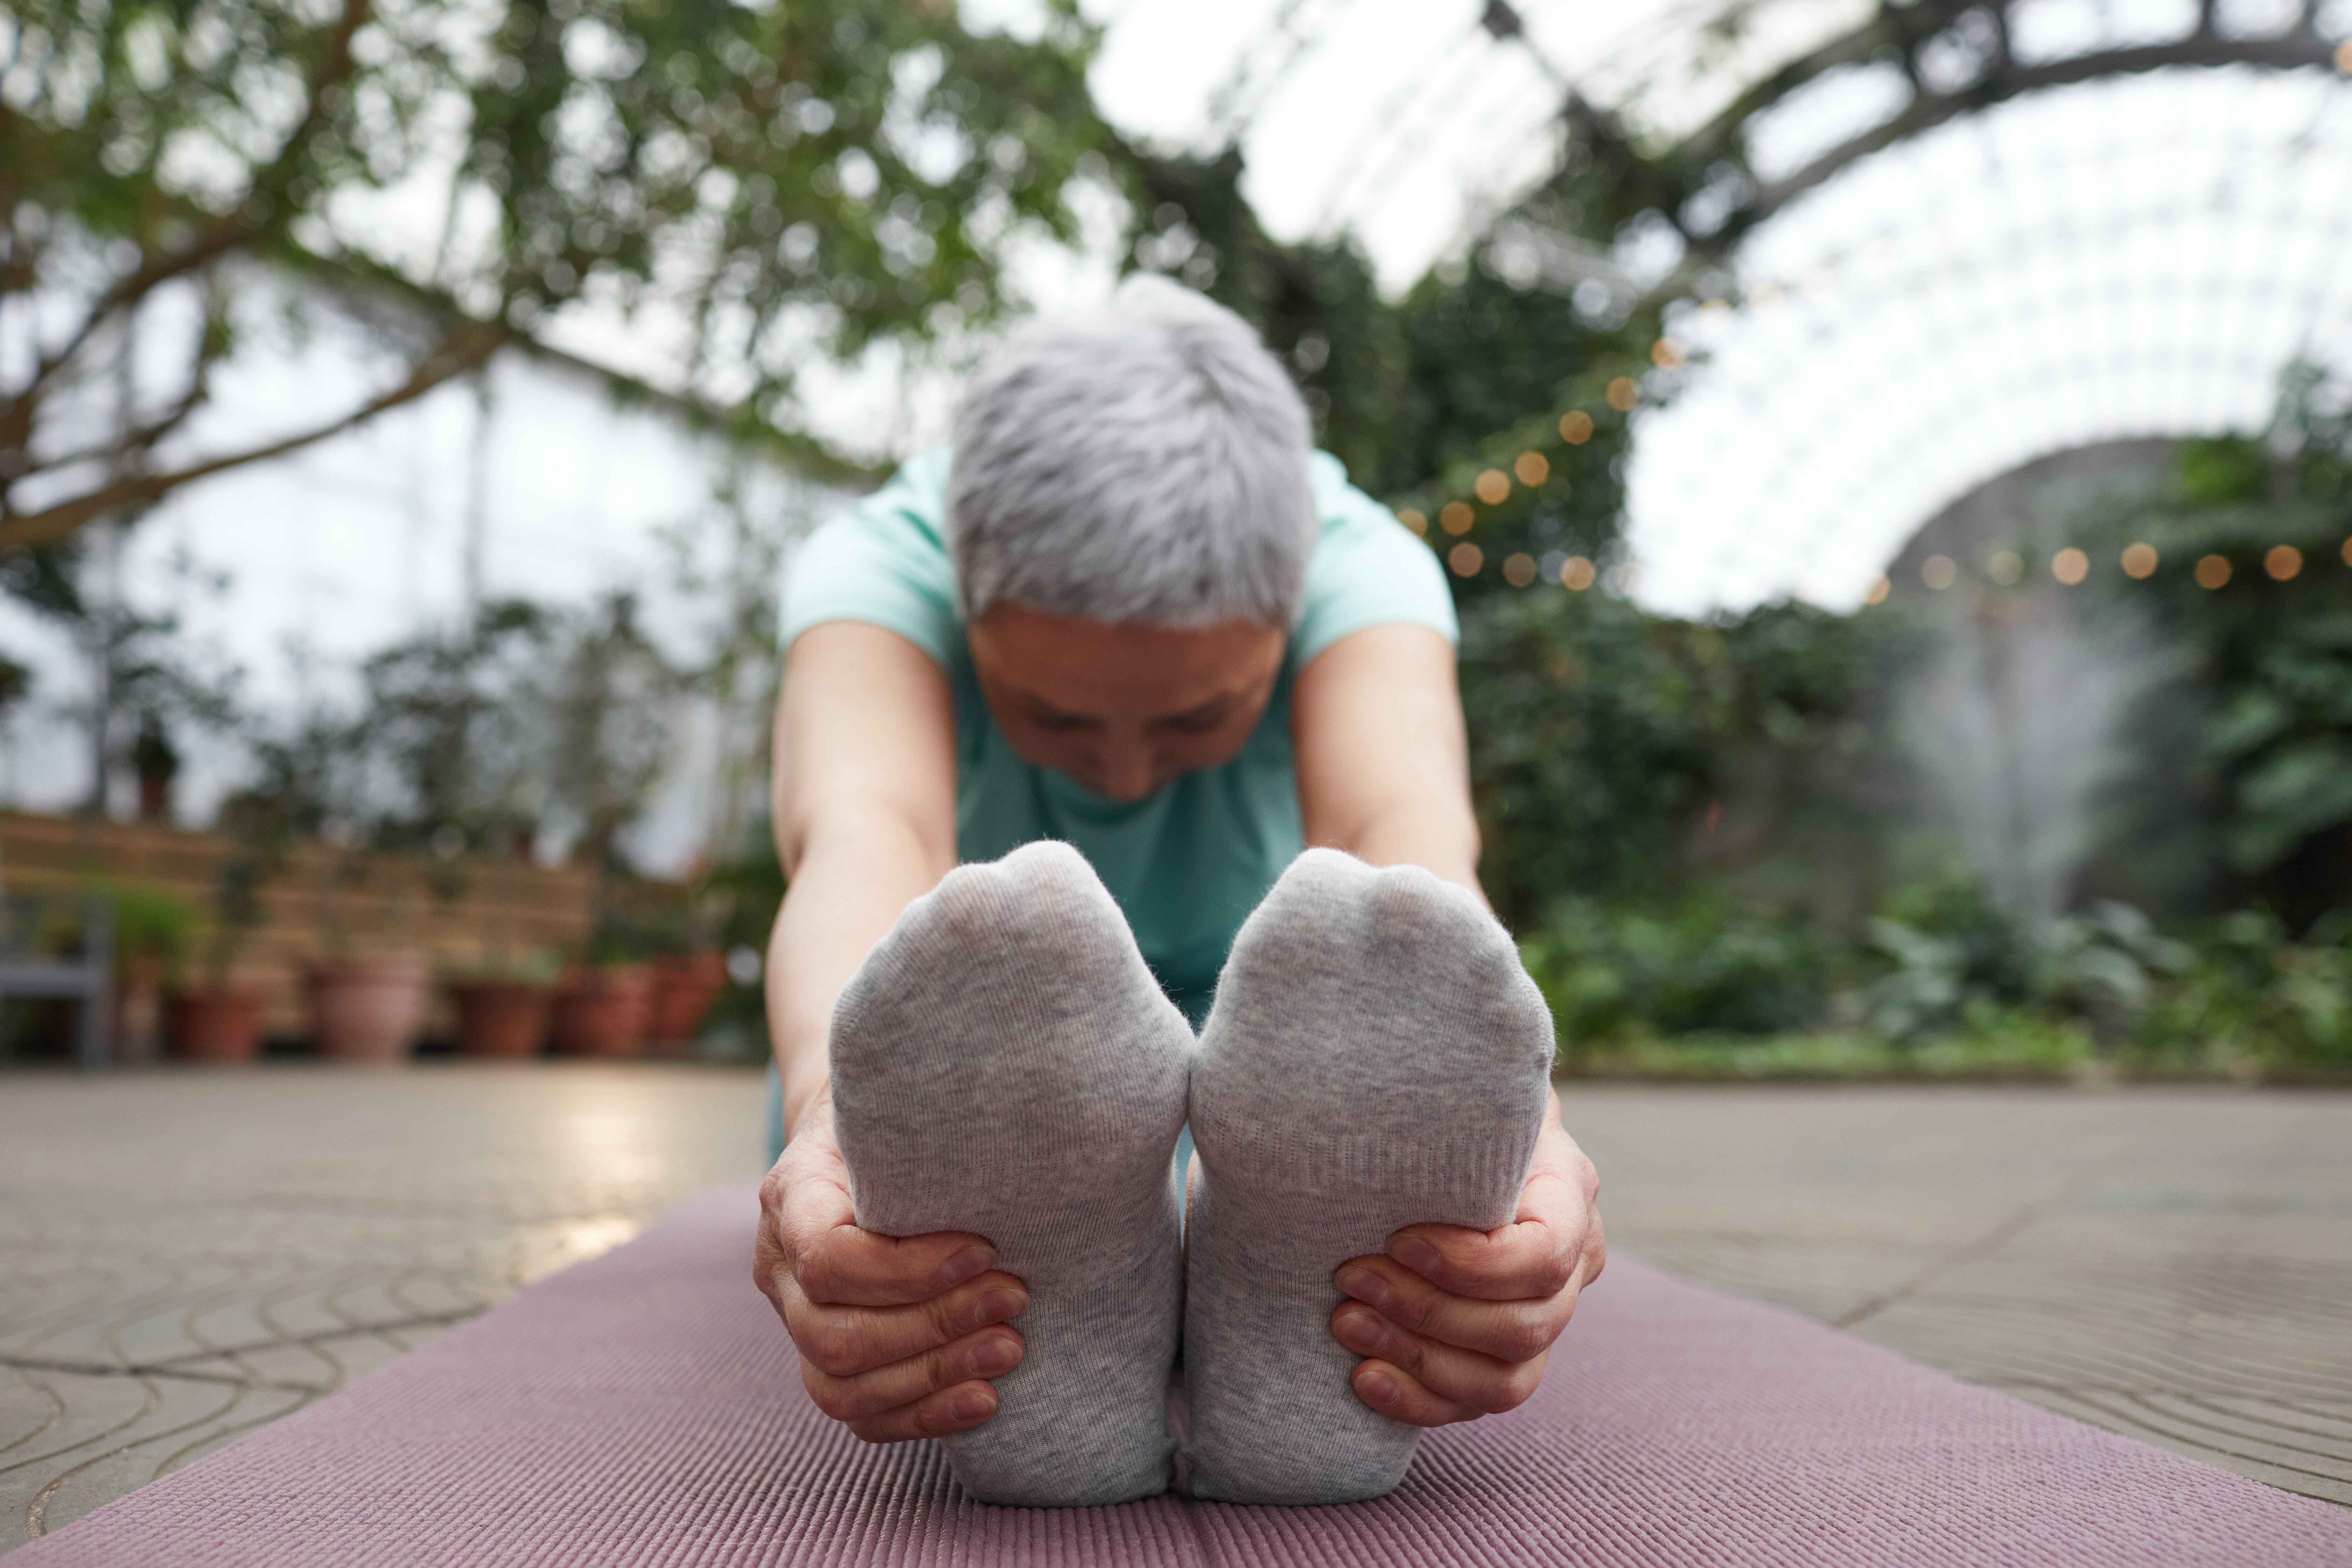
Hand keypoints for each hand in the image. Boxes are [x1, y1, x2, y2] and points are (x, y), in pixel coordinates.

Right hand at [753, 1090, 1030, 1440]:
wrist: (858, 1142)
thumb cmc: (894, 1121)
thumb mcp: (898, 1107)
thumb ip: (927, 1131)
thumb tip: (1006, 1137)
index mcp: (790, 1196)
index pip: (827, 1258)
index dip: (907, 1269)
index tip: (985, 1250)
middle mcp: (778, 1267)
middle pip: (835, 1335)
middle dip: (934, 1326)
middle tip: (1014, 1299)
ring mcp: (795, 1321)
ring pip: (841, 1385)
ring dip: (935, 1374)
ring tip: (1011, 1348)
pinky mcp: (824, 1360)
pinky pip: (859, 1412)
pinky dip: (924, 1415)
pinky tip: (986, 1399)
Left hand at [1328, 1090, 1603, 1425]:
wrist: (1430, 1142)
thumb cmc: (1438, 1105)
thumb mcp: (1453, 1084)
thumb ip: (1450, 1078)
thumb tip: (1411, 1045)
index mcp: (1568, 1189)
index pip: (1546, 1252)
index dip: (1473, 1263)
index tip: (1396, 1238)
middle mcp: (1572, 1262)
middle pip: (1526, 1322)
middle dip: (1428, 1309)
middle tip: (1348, 1278)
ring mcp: (1544, 1316)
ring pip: (1509, 1374)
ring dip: (1420, 1358)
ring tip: (1345, 1323)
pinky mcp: (1504, 1358)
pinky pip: (1481, 1401)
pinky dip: (1421, 1400)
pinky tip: (1364, 1378)